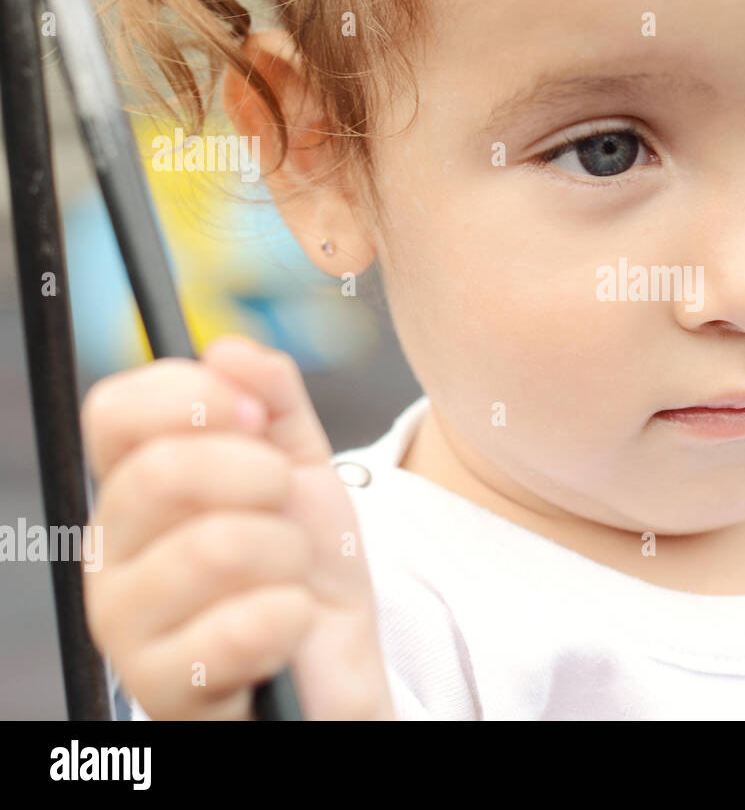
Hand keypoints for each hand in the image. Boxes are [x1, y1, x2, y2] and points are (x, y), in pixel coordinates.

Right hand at [81, 334, 393, 718]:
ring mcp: (127, 626)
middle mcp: (111, 552)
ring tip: (290, 577)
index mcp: (134, 489)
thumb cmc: (305, 568)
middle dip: (260, 478)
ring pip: (214, 547)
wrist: (338, 666)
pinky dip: (291, 617)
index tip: (257, 417)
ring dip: (286, 555)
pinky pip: (241, 627)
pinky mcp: (163, 691)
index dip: (192, 396)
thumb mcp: (303, 468)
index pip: (115, 411)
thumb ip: (275, 401)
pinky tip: (289, 627)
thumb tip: (230, 348)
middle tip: (285, 507)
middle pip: (162, 471)